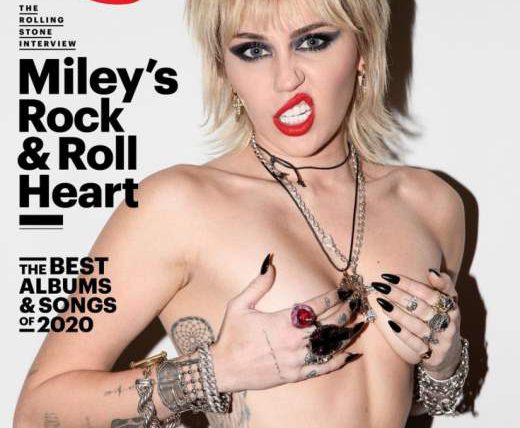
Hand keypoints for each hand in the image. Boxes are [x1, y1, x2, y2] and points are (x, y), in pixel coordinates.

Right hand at [211, 254, 364, 392]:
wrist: (223, 368)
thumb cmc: (231, 335)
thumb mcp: (239, 305)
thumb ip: (259, 284)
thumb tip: (270, 262)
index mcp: (283, 321)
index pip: (316, 305)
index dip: (332, 296)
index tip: (343, 290)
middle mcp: (294, 340)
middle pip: (329, 324)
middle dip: (346, 311)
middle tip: (356, 302)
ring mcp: (296, 359)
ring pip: (331, 346)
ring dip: (347, 333)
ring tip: (360, 323)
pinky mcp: (296, 375)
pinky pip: (323, 369)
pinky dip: (339, 361)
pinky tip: (351, 353)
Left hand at [371, 269, 461, 377]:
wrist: (451, 354)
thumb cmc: (443, 320)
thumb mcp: (448, 302)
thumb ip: (442, 285)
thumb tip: (432, 271)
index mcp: (453, 306)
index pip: (432, 293)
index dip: (411, 284)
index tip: (392, 277)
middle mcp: (450, 323)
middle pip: (422, 308)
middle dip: (399, 296)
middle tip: (381, 287)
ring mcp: (442, 341)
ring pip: (418, 326)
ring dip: (398, 314)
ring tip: (381, 302)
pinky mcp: (434, 356)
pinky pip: (416, 344)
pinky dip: (403, 334)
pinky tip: (390, 324)